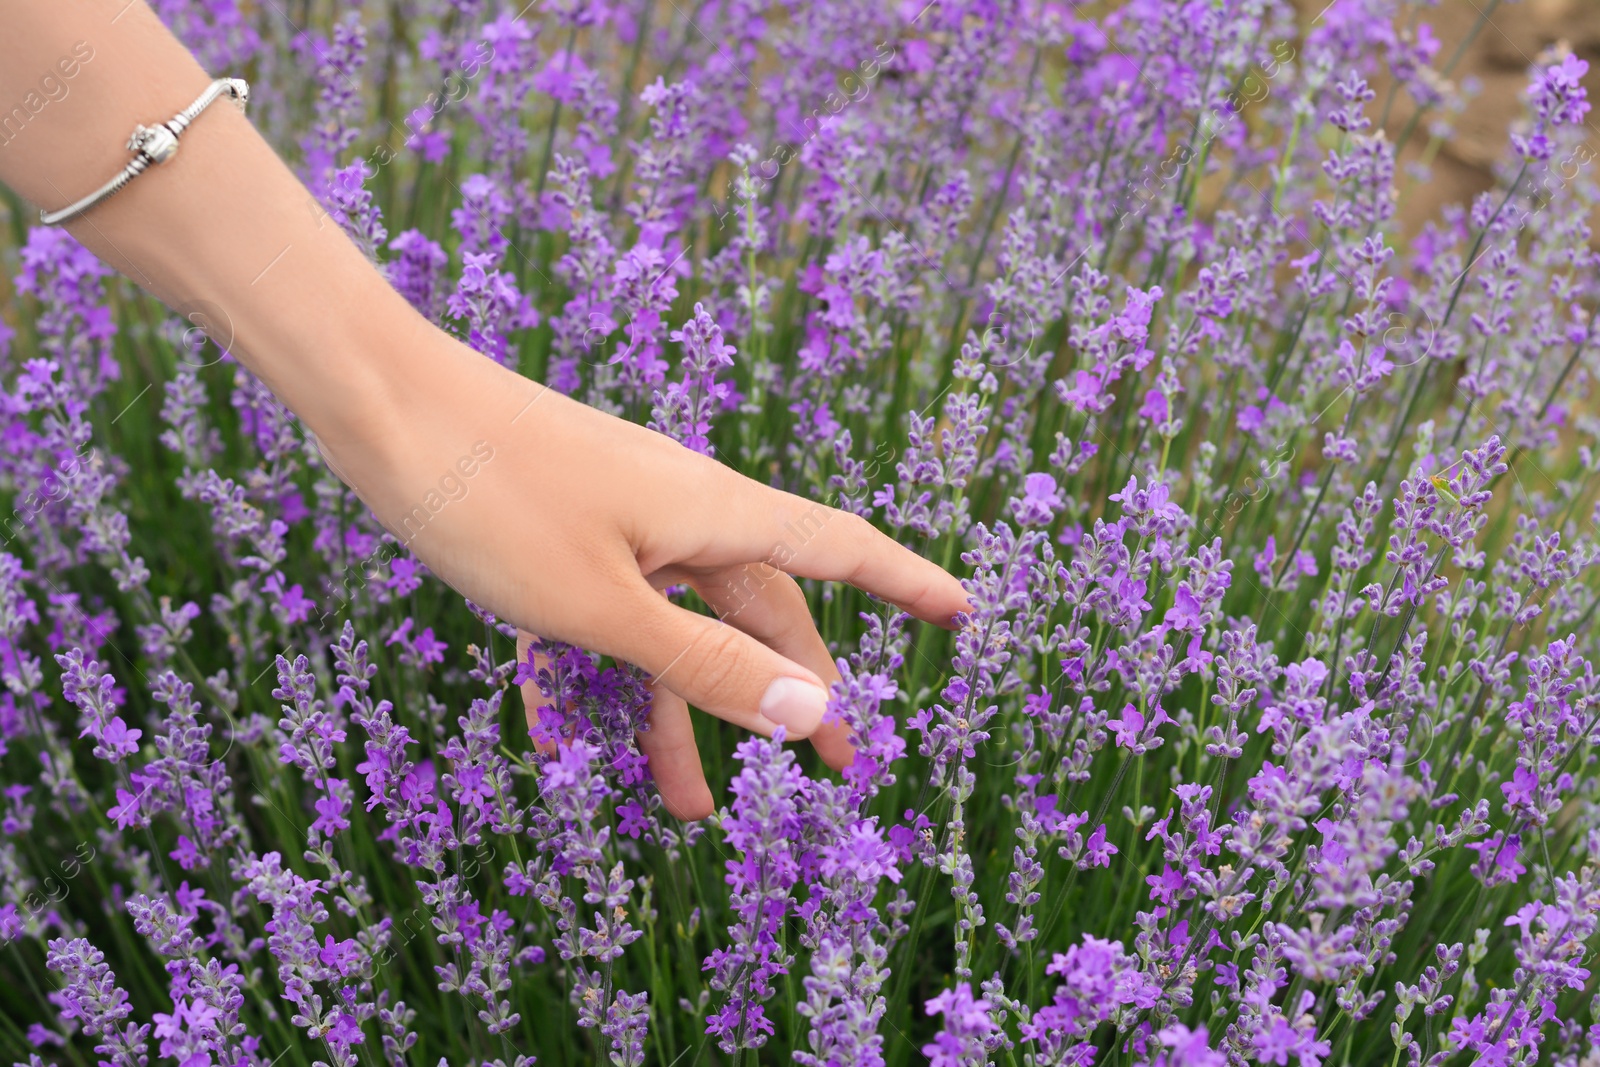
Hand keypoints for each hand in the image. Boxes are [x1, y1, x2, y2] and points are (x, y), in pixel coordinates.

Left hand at [317, 330, 968, 818]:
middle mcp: (682, 516)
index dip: (908, 584)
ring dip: (682, 716)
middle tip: (835, 770)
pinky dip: (592, 679)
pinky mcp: (558, 536)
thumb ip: (706, 664)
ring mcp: (620, 524)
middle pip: (762, 612)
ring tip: (689, 808)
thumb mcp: (605, 605)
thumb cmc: (495, 498)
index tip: (966, 612)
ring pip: (674, 630)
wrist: (378, 403)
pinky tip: (565, 744)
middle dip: (795, 694)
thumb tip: (812, 711)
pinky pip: (596, 619)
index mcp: (716, 517)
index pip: (842, 550)